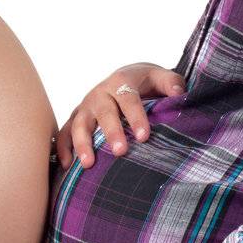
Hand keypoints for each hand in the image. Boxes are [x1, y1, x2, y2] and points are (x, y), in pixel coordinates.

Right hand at [54, 62, 186, 170]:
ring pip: (79, 123)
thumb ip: (172, 83)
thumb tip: (179, 93)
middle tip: (120, 152)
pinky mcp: (76, 118)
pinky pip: (64, 133)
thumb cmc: (146, 82)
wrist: (125, 78)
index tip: (144, 136)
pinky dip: (63, 148)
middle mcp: (100, 93)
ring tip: (88, 164)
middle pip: (104, 112)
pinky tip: (67, 166)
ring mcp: (86, 106)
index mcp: (122, 81)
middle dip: (111, 132)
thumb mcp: (160, 77)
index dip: (136, 117)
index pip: (129, 98)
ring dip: (82, 143)